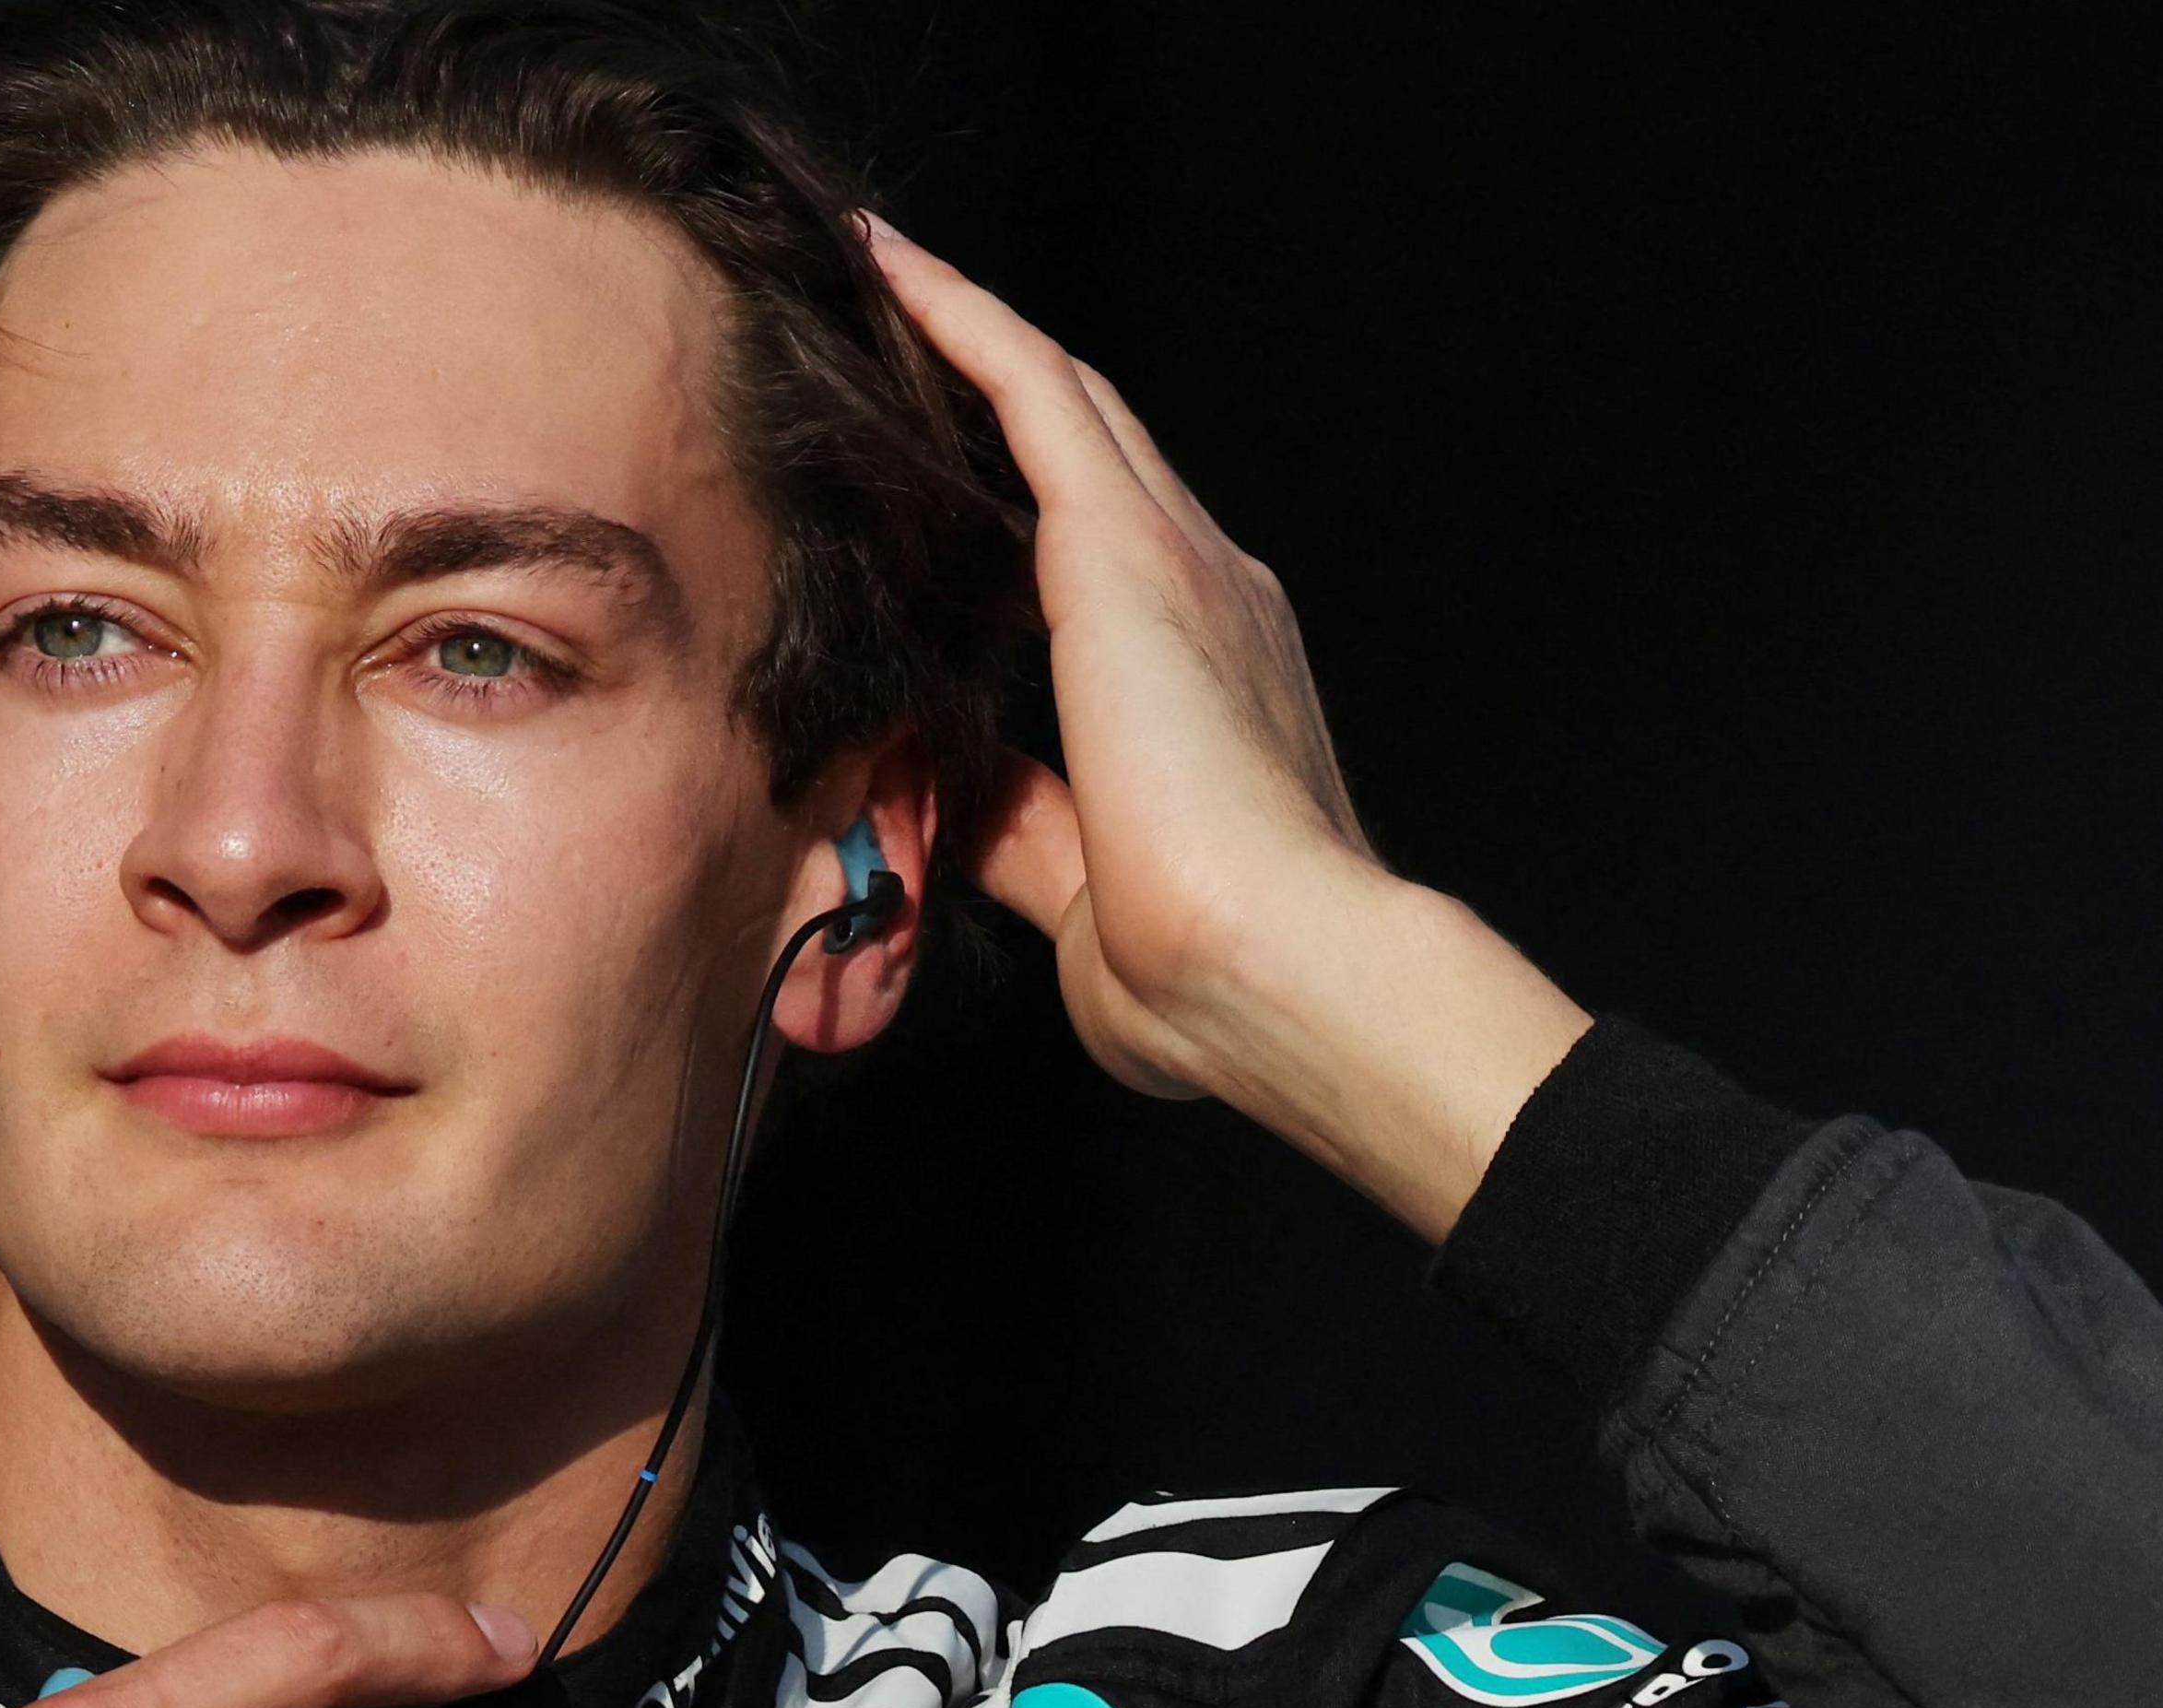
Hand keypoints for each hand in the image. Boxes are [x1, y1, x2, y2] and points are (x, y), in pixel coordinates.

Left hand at [865, 215, 1587, 1240]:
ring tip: (883, 275)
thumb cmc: (1203, 980)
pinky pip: (1031, 392)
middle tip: (903, 323)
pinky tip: (892, 273)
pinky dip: (962, 323)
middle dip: (1001, 381)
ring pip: (1061, 399)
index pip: (1107, 554)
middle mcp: (1208, 594)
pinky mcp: (1128, 548)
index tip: (956, 466)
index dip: (1035, 495)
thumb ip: (1020, 828)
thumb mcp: (1080, 893)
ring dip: (971, 331)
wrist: (1280, 971)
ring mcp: (1180, 561)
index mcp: (1209, 678)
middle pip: (1092, 447)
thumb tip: (947, 794)